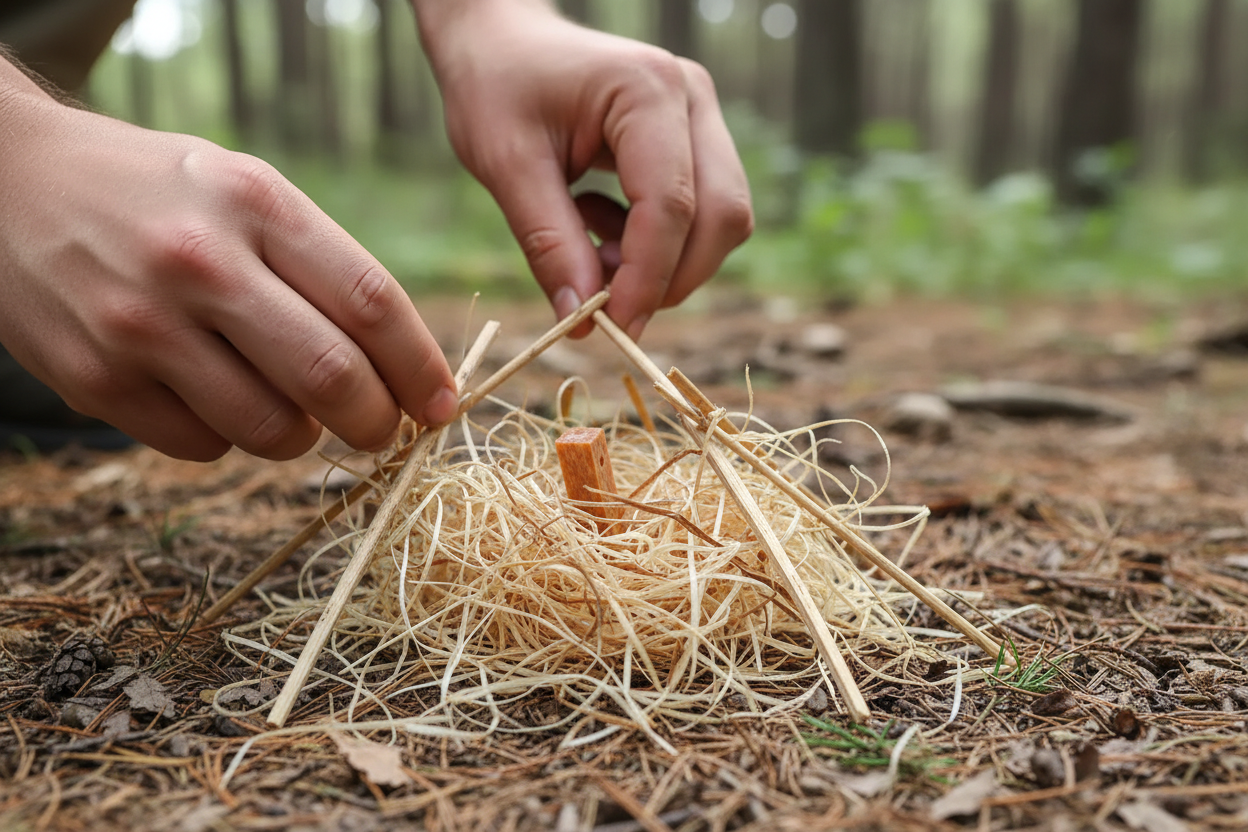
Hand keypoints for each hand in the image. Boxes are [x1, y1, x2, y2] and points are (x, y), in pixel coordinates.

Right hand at [0, 64, 456, 460]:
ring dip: (304, 438)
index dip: (421, 368)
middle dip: (377, 423)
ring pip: (272, 431)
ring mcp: (141, 324)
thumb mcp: (249, 190)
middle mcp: (201, 262)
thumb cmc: (162, 193)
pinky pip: (203, 448)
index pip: (373, 304)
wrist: (10, 180)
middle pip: (333, 378)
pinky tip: (216, 398)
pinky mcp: (94, 379)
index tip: (441, 404)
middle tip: (382, 430)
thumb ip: (325, 267)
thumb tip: (404, 368)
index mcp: (256, 203)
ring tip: (294, 411)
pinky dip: (230, 440)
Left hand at [414, 0, 753, 339]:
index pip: (672, 205)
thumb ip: (549, 242)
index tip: (612, 328)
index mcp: (647, 90)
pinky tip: (597, 223)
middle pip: (721, 217)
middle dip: (670, 278)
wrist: (502, 37)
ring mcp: (702, 116)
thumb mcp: (505, 164)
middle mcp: (692, 97)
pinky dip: (659, 244)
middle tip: (602, 306)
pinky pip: (705, 213)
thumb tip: (583, 321)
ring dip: (664, 263)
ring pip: (722, 221)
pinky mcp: (696, 140)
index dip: (648, 278)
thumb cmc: (495, 86)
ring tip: (588, 246)